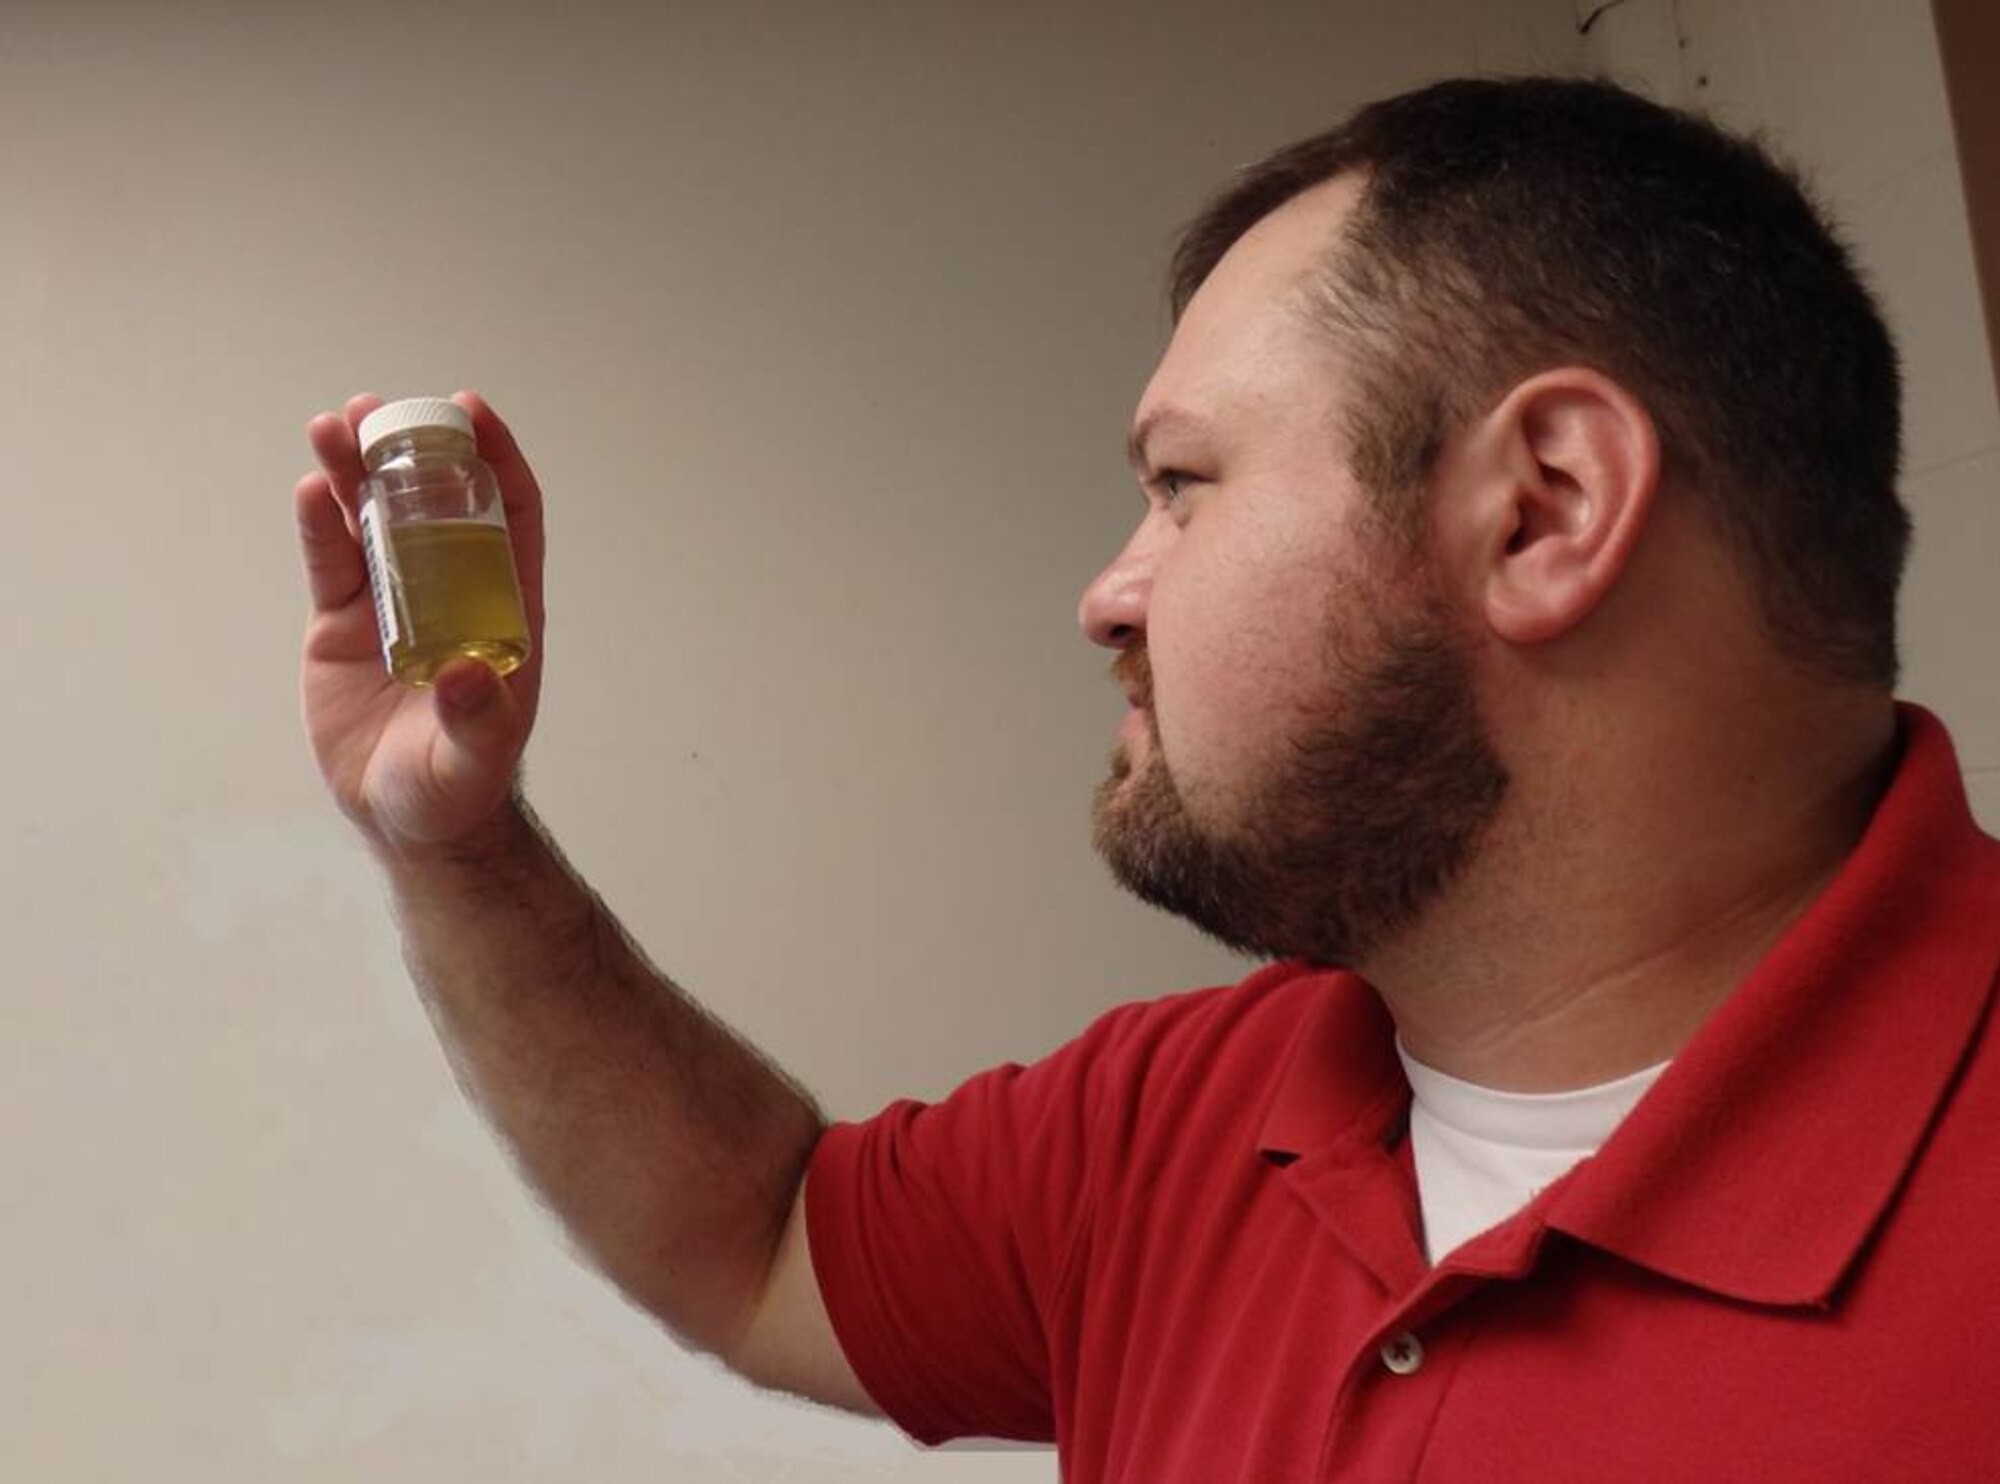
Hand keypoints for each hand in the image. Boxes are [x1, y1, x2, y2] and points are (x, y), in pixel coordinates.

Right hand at [294, 391, 547, 849]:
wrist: (407, 820)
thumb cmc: (458, 786)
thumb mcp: (474, 757)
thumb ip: (477, 717)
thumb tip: (467, 674)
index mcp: (501, 608)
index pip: (510, 515)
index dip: (495, 460)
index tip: (471, 412)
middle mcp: (449, 592)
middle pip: (433, 501)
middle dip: (411, 449)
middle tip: (381, 408)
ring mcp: (394, 604)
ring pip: (375, 520)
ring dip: (357, 471)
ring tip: (334, 426)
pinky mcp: (344, 625)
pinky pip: (332, 561)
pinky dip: (321, 524)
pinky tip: (313, 489)